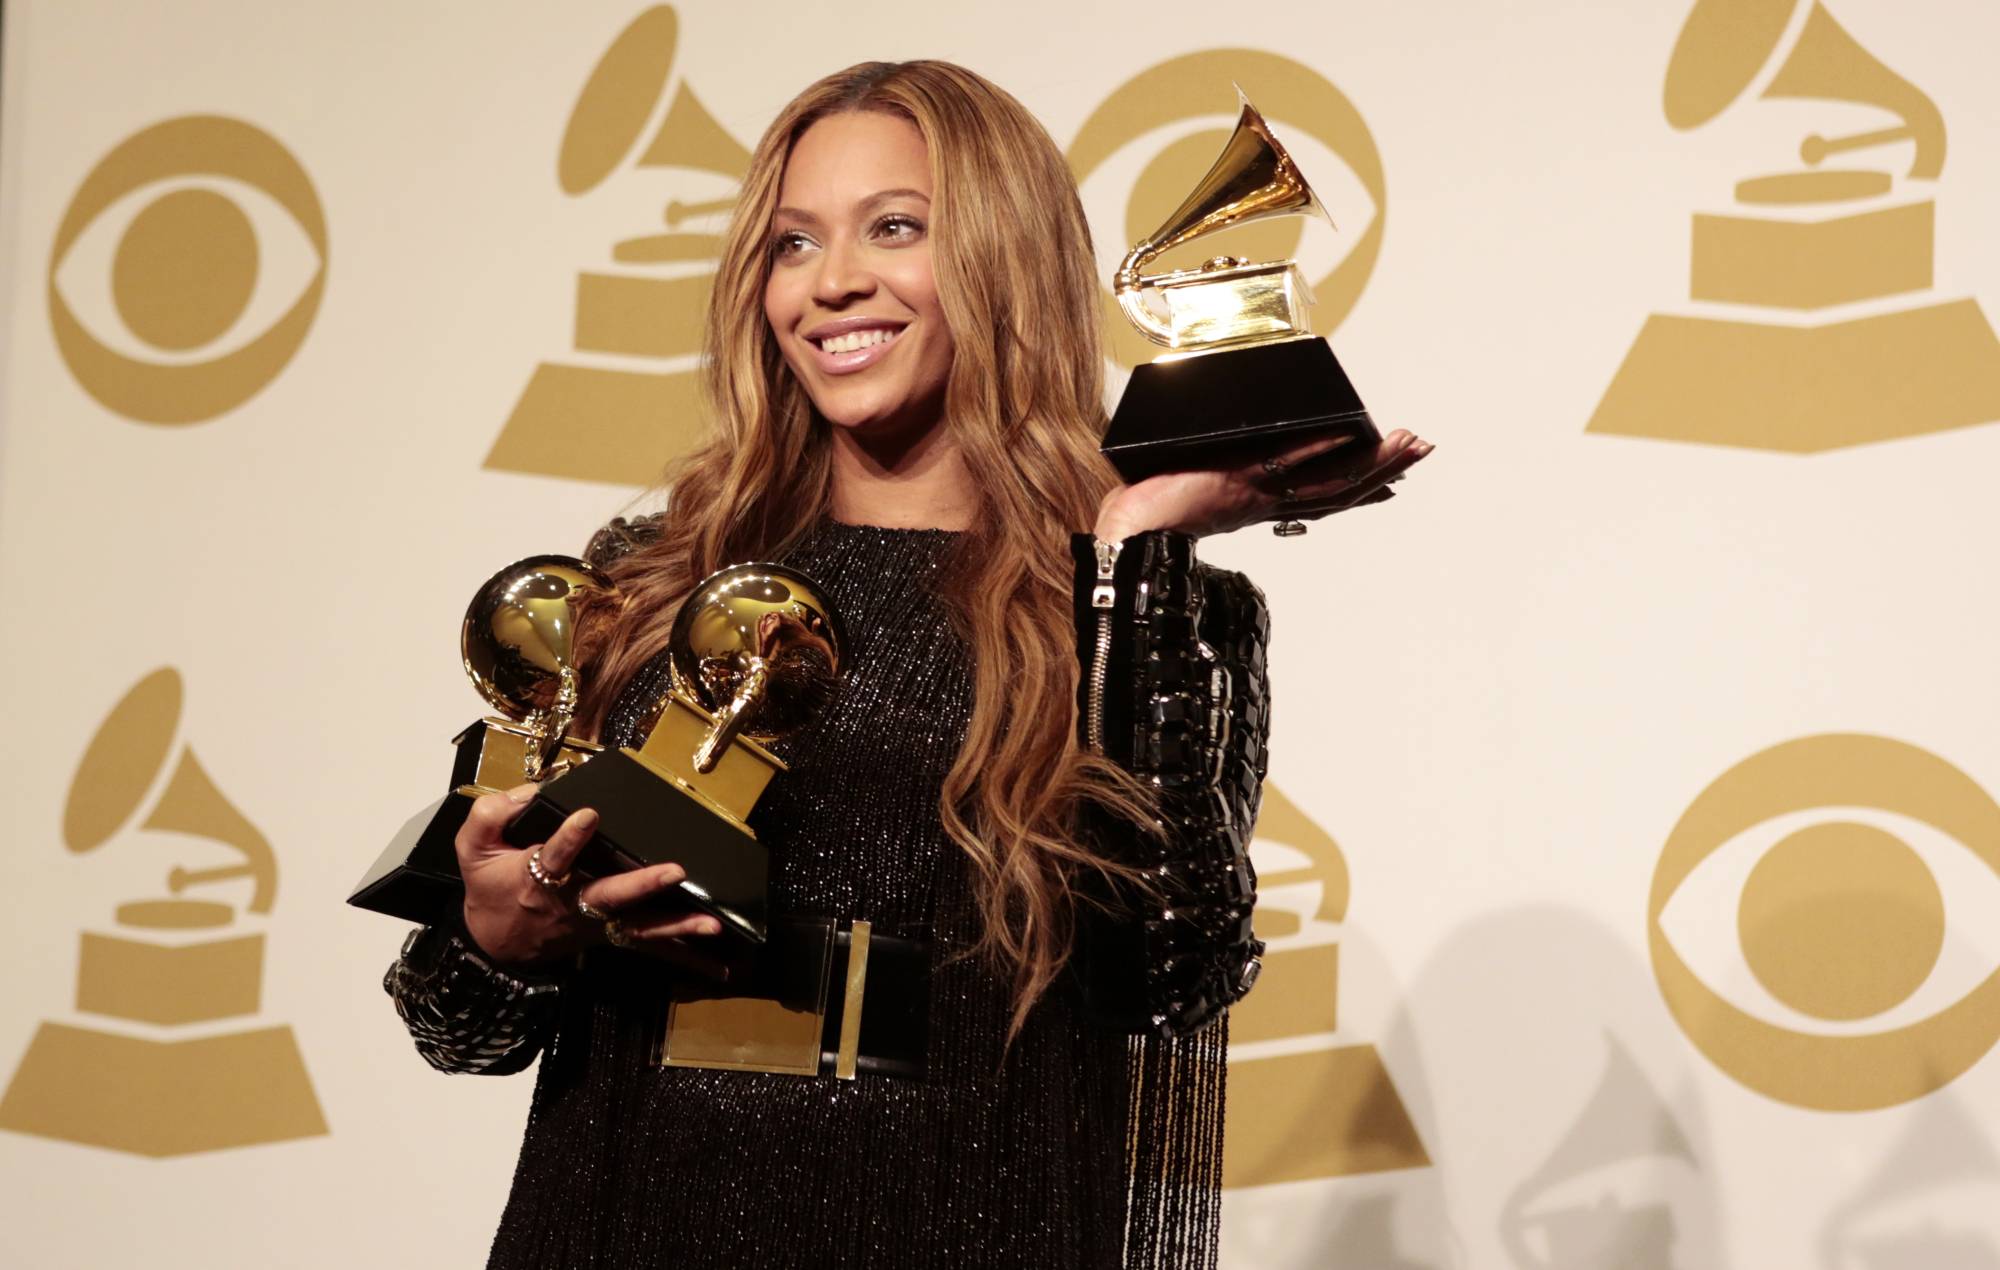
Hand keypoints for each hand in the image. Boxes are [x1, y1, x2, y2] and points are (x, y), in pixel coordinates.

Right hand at [455, 784, 728, 976]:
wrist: (493, 944)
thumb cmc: (489, 886)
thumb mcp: (471, 848)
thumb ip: (491, 815)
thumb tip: (531, 791)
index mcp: (536, 878)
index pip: (554, 856)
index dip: (569, 837)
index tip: (588, 815)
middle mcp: (572, 904)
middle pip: (609, 895)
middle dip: (643, 884)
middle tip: (674, 871)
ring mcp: (595, 924)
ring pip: (639, 927)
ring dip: (677, 927)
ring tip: (711, 924)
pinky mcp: (610, 936)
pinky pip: (650, 947)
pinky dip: (686, 957)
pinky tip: (720, 968)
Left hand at [1093, 429, 1433, 540]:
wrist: (1128, 533)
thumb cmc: (1149, 513)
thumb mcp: (1196, 484)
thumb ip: (1216, 469)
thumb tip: (1218, 448)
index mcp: (1258, 506)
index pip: (1319, 498)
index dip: (1358, 490)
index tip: (1391, 483)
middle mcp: (1265, 502)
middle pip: (1337, 488)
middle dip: (1382, 469)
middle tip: (1419, 449)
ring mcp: (1255, 491)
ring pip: (1324, 478)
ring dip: (1369, 459)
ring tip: (1405, 441)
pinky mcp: (1235, 477)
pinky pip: (1285, 463)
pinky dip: (1319, 448)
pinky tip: (1349, 432)